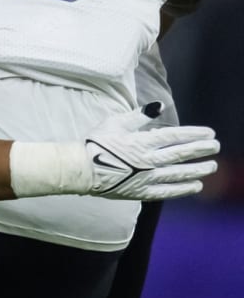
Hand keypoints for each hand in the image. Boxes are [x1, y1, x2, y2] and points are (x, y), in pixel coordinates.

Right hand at [85, 107, 218, 199]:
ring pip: (177, 173)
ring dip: (197, 170)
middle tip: (216, 147)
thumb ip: (138, 115)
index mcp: (142, 141)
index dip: (194, 134)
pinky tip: (195, 186)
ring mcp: (145, 178)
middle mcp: (148, 160)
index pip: (175, 136)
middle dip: (201, 150)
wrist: (80, 169)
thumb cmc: (95, 143)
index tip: (210, 133)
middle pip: (180, 154)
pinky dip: (182, 189)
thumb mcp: (115, 122)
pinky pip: (165, 192)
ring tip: (211, 167)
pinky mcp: (140, 192)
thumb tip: (159, 106)